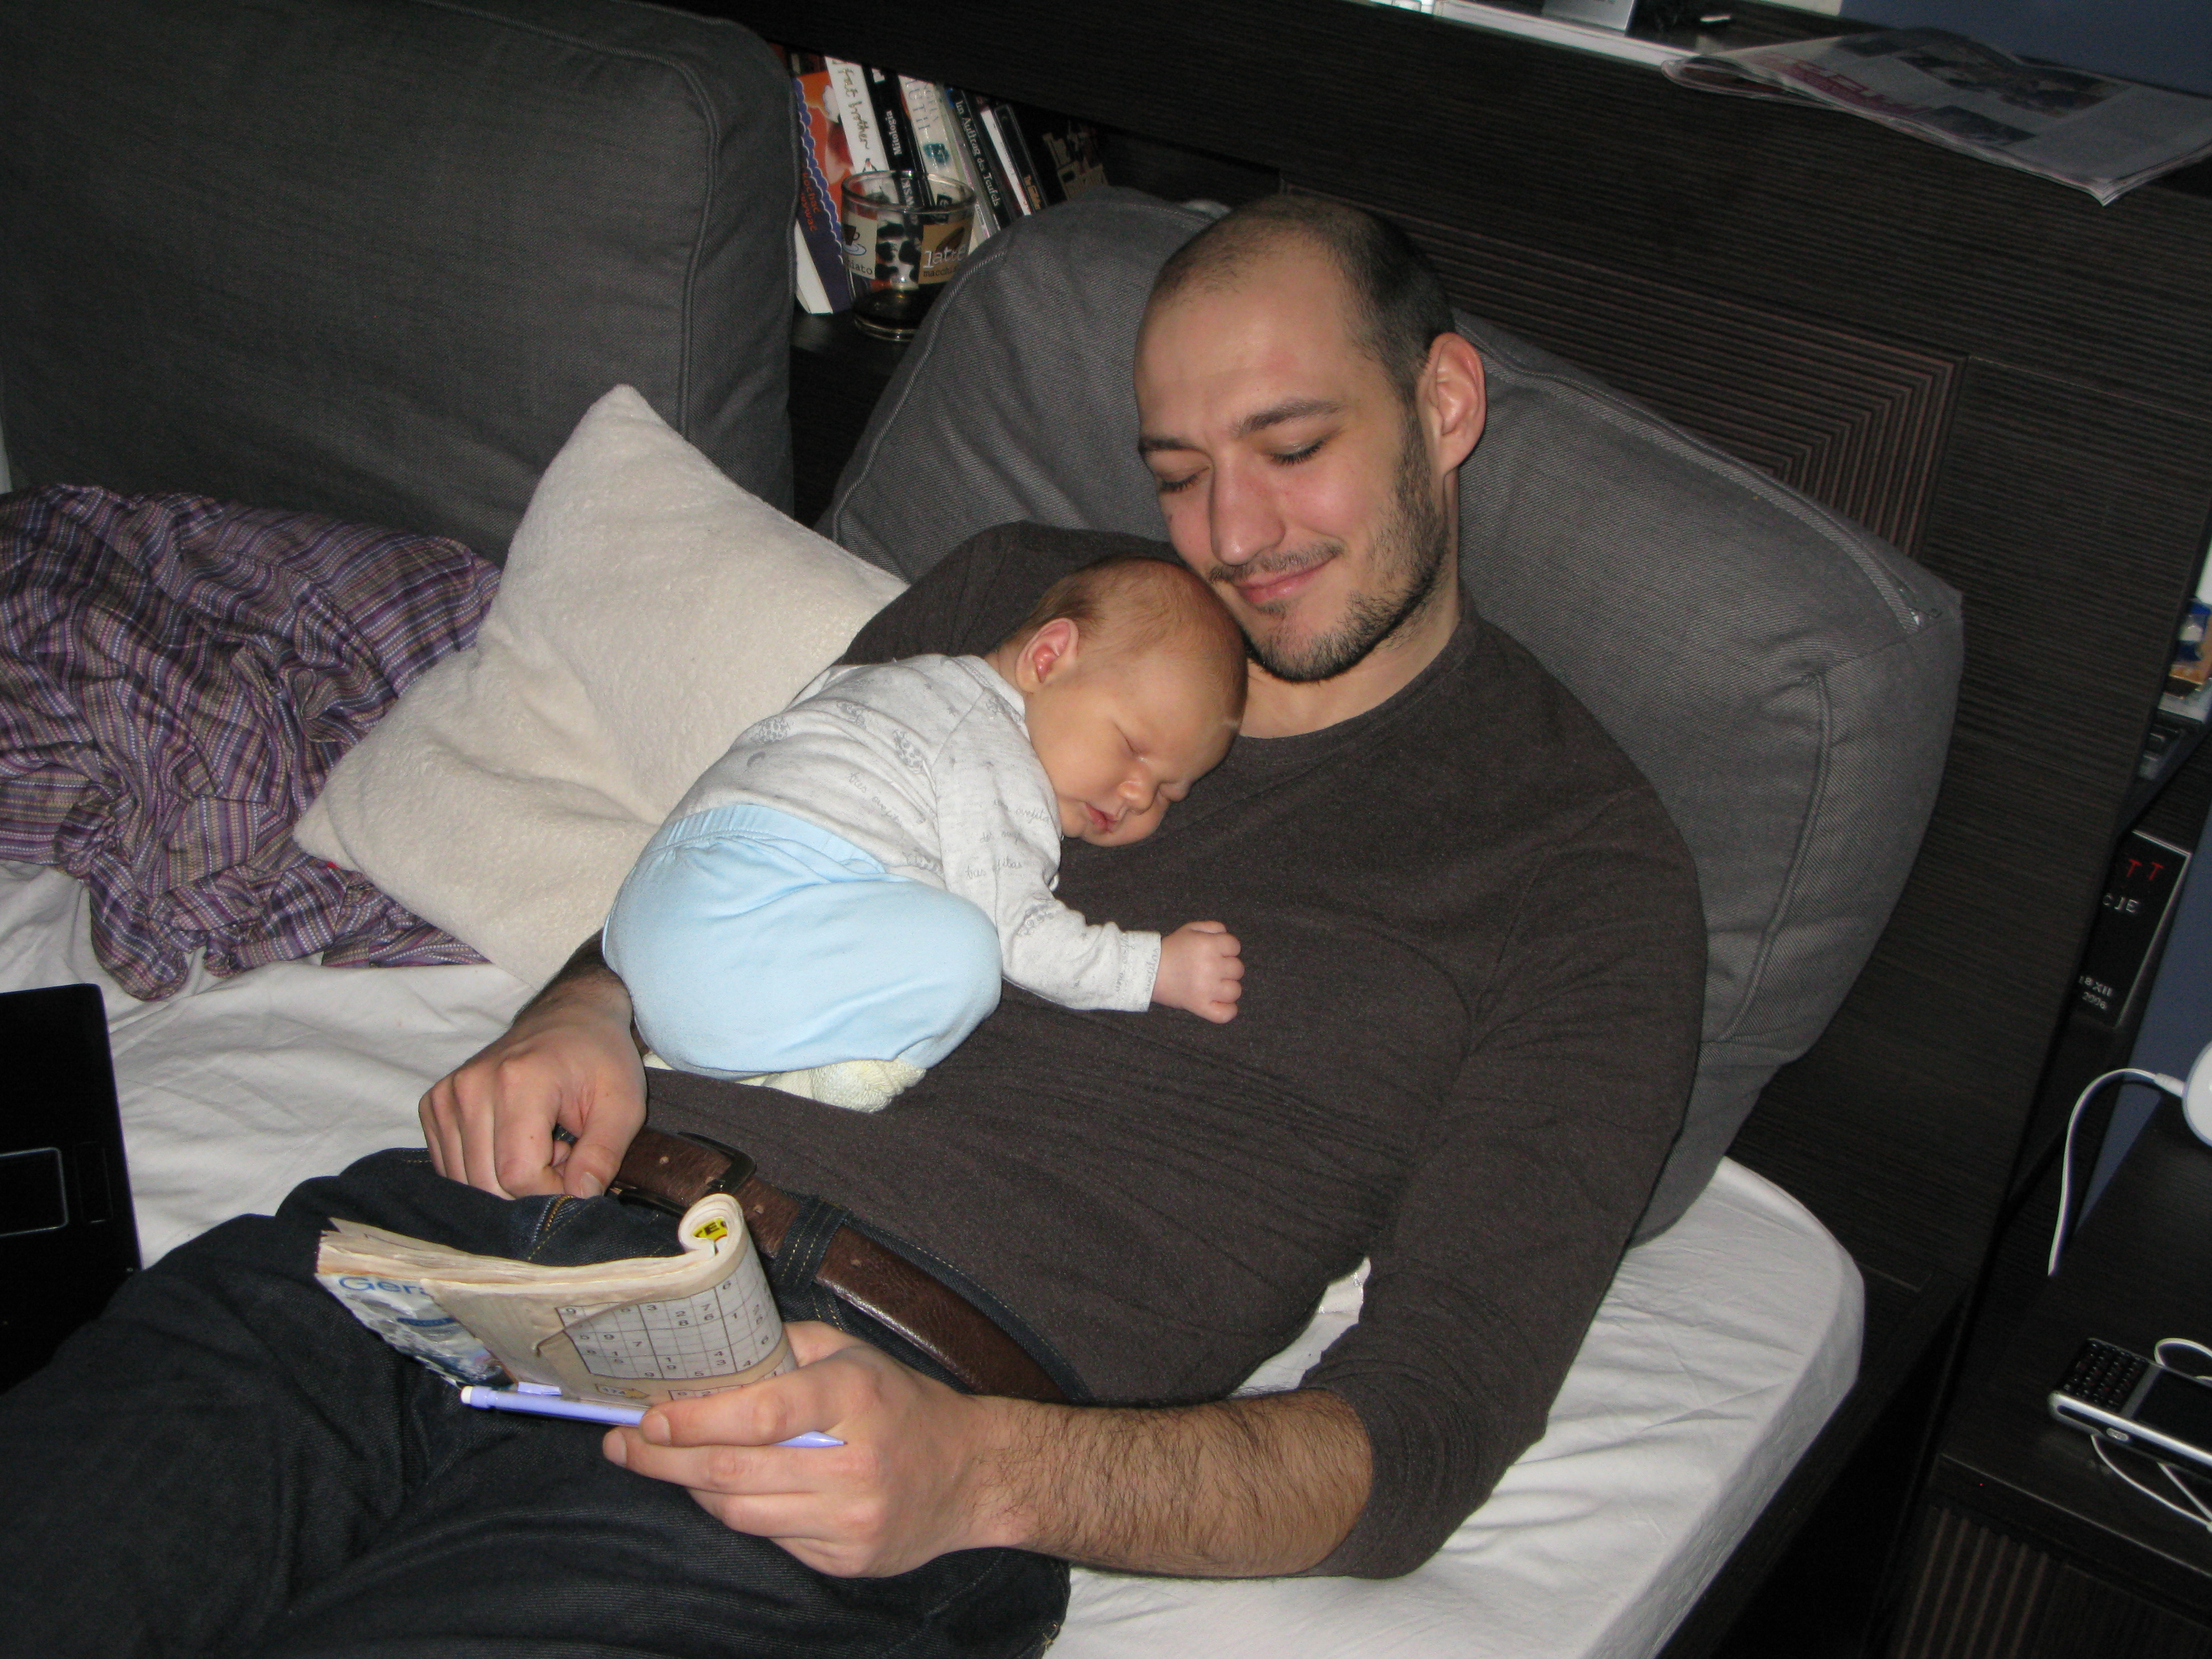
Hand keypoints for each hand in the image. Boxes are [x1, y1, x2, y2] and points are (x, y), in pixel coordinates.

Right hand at [419, 957, 644, 1199]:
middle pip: (488, 1183)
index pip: (518, 1174)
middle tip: (563, 1153)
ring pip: (467, 1181)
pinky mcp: (434, 1105)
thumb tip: (579, 1198)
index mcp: (518, 1081)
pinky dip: (484, 1168)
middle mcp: (470, 1086)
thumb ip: (603, 1155)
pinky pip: (452, 1167)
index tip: (577, 1168)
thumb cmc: (600, 1060)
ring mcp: (445, 1095)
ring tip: (540, 1143)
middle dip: (531, 1187)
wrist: (569, 1017)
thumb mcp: (623, 1105)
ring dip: (507, 1179)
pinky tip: (515, 1141)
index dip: (552, 1189)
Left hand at [603, 1322, 1018, 1576]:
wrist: (972, 1474)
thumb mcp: (853, 1354)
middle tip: (621, 1446)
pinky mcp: (848, 1560)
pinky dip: (738, 1515)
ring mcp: (851, 1519)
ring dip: (692, 1489)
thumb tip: (710, 1356)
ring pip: (741, 1513)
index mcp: (854, 1396)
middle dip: (665, 1460)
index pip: (759, 1413)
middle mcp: (854, 1462)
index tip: (647, 1417)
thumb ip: (785, 1348)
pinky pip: (769, 1541)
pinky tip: (724, 1492)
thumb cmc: (901, 1403)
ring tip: (665, 1465)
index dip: (694, 1420)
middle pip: (734, 1470)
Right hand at [1153, 921, 1242, 1022]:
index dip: (1228, 949)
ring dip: (1228, 988)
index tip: (1217, 953)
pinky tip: (1221, 1003)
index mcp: (1208, 945)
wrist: (1147, 971)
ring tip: (1215, 986)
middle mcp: (1210, 966)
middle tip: (1212, 969)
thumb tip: (1226, 934)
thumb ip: (1212, 927)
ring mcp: (1206, 988)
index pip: (1235, 946)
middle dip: (1227, 968)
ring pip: (1235, 991)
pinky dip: (1227, 1010)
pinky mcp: (1200, 1006)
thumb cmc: (1170, 949)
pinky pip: (1225, 1014)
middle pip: (1238, 969)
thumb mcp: (1189, 929)